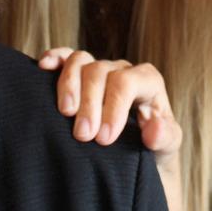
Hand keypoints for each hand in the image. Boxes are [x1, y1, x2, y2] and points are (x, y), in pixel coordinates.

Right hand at [38, 48, 181, 169]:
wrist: (139, 153)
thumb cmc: (154, 147)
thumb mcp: (167, 147)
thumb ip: (166, 138)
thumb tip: (154, 129)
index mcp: (148, 81)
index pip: (127, 82)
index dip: (113, 107)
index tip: (104, 139)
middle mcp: (122, 70)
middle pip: (100, 72)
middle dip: (90, 104)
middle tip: (83, 136)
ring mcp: (100, 70)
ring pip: (81, 61)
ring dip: (69, 85)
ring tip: (65, 112)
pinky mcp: (80, 75)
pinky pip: (66, 58)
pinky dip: (55, 58)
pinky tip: (44, 67)